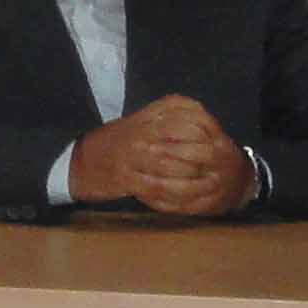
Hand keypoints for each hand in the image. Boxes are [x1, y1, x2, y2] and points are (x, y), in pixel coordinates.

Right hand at [67, 93, 245, 217]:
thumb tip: (208, 122)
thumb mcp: (148, 115)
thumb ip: (176, 112)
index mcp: (150, 115)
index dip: (211, 131)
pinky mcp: (127, 180)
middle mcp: (142, 133)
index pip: (190, 117)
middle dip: (209, 156)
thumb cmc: (123, 139)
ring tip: (214, 182)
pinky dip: (180, 194)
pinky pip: (160, 188)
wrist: (84, 160)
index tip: (221, 141)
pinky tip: (193, 195)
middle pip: (187, 142)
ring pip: (176, 167)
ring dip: (198, 177)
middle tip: (223, 165)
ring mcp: (133, 157)